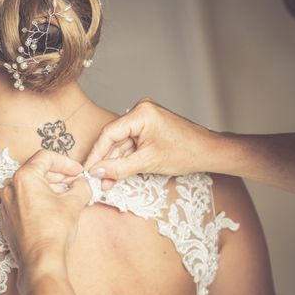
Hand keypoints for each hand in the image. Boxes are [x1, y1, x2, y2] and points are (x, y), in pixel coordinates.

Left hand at [0, 150, 92, 291]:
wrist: (41, 261)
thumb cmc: (54, 231)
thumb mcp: (74, 203)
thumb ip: (81, 187)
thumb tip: (83, 183)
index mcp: (24, 178)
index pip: (46, 157)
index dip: (66, 162)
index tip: (78, 172)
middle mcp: (10, 188)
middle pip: (36, 171)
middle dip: (58, 176)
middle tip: (75, 183)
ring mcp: (6, 205)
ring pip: (29, 187)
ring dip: (49, 188)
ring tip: (67, 197)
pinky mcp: (6, 220)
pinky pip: (23, 202)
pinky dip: (38, 201)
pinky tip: (53, 210)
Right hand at [84, 99, 214, 187]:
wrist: (209, 153)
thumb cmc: (187, 153)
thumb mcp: (148, 163)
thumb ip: (119, 168)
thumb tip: (97, 172)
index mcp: (141, 113)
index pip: (109, 133)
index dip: (96, 154)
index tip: (86, 170)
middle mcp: (141, 112)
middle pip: (114, 139)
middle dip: (105, 161)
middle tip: (94, 179)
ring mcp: (145, 120)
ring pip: (121, 144)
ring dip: (114, 163)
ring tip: (105, 182)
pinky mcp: (148, 129)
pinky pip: (131, 145)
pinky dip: (125, 160)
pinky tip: (115, 175)